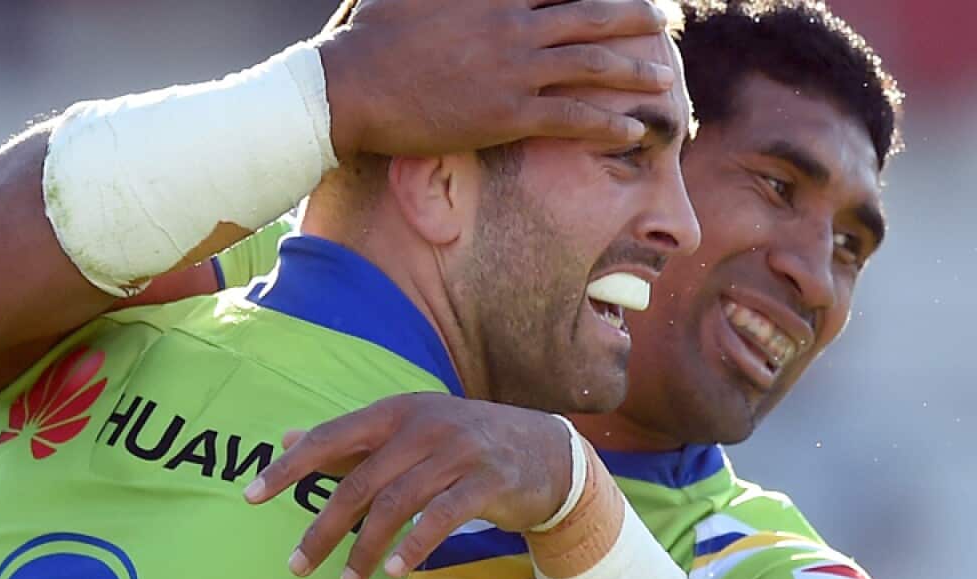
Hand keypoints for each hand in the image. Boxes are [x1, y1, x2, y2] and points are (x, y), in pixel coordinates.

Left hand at [243, 393, 578, 578]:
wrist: (544, 449)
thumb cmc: (460, 443)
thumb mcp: (405, 431)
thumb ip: (349, 440)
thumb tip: (288, 438)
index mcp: (394, 412)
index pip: (331, 438)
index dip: (289, 468)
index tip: (250, 496)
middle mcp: (422, 426)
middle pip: (359, 482)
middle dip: (323, 529)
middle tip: (297, 566)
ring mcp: (457, 452)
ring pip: (396, 505)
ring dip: (365, 549)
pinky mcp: (487, 481)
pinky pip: (442, 517)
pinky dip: (413, 546)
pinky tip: (392, 571)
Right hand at [320, 0, 674, 159]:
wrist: (349, 88)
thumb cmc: (369, 35)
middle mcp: (513, 23)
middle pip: (593, 14)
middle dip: (636, 16)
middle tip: (664, 20)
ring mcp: (513, 68)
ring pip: (593, 64)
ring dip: (635, 70)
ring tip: (662, 77)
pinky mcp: (507, 114)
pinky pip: (572, 117)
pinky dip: (608, 123)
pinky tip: (633, 129)